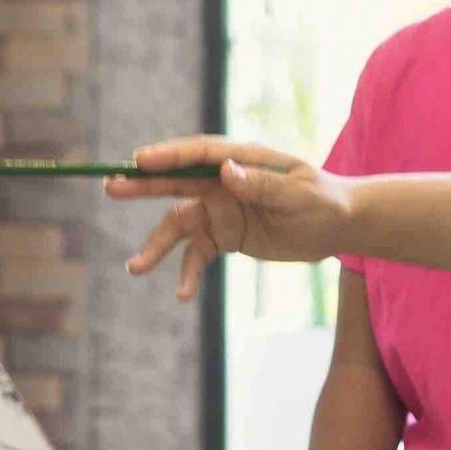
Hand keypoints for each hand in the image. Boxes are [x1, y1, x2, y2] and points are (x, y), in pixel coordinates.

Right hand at [104, 136, 351, 301]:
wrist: (339, 227)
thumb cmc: (323, 201)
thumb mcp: (298, 193)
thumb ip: (261, 184)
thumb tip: (225, 171)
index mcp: (243, 159)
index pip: (200, 154)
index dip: (169, 155)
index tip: (139, 161)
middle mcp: (225, 181)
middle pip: (178, 182)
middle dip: (144, 186)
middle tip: (111, 187)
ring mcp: (222, 209)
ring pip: (180, 225)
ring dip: (157, 245)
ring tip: (135, 268)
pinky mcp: (225, 235)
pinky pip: (198, 254)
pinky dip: (188, 273)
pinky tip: (182, 295)